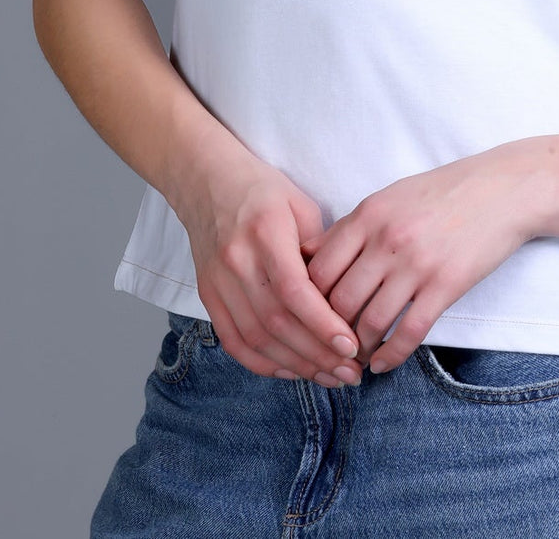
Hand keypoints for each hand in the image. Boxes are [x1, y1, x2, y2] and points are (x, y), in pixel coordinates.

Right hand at [173, 135, 365, 385]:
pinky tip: (293, 371)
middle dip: (317, 354)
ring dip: (296, 365)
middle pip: (277, 321)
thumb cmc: (262, 190)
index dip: (322, 323)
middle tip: (352, 372)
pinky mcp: (207, 295)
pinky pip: (234, 342)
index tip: (352, 346)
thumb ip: (321, 248)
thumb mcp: (300, 204)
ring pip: (256, 338)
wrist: (206, 180)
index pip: (293, 289)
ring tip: (331, 377)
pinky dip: (264, 363)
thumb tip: (347, 294)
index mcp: (264, 231)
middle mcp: (236, 260)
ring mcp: (217, 281)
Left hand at [298, 145, 541, 374]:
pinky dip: (391, 355)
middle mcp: (387, 240)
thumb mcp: (389, 197)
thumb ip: (351, 227)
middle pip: (339, 301)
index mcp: (369, 215)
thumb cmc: (442, 193)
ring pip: (371, 322)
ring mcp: (417, 264)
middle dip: (329, 330)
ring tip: (355, 358)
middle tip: (328, 346)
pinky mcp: (446, 286)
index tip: (307, 318)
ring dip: (358, 348)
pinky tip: (383, 364)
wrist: (502, 189)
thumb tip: (308, 256)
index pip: (319, 269)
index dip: (306, 301)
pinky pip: (410, 332)